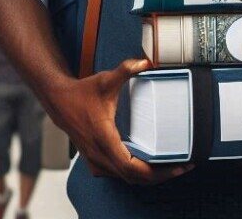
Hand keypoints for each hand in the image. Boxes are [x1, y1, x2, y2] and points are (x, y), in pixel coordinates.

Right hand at [49, 58, 191, 185]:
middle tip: (182, 168)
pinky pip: (119, 174)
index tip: (176, 167)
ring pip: (126, 179)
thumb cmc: (82, 93)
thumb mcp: (105, 80)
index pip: (132, 168)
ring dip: (148, 177)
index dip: (156, 172)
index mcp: (104, 140)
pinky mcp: (96, 160)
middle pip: (134, 178)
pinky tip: (149, 166)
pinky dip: (136, 174)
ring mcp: (96, 161)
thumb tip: (145, 62)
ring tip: (170, 168)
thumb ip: (125, 70)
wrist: (59, 101)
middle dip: (159, 176)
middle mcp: (100, 155)